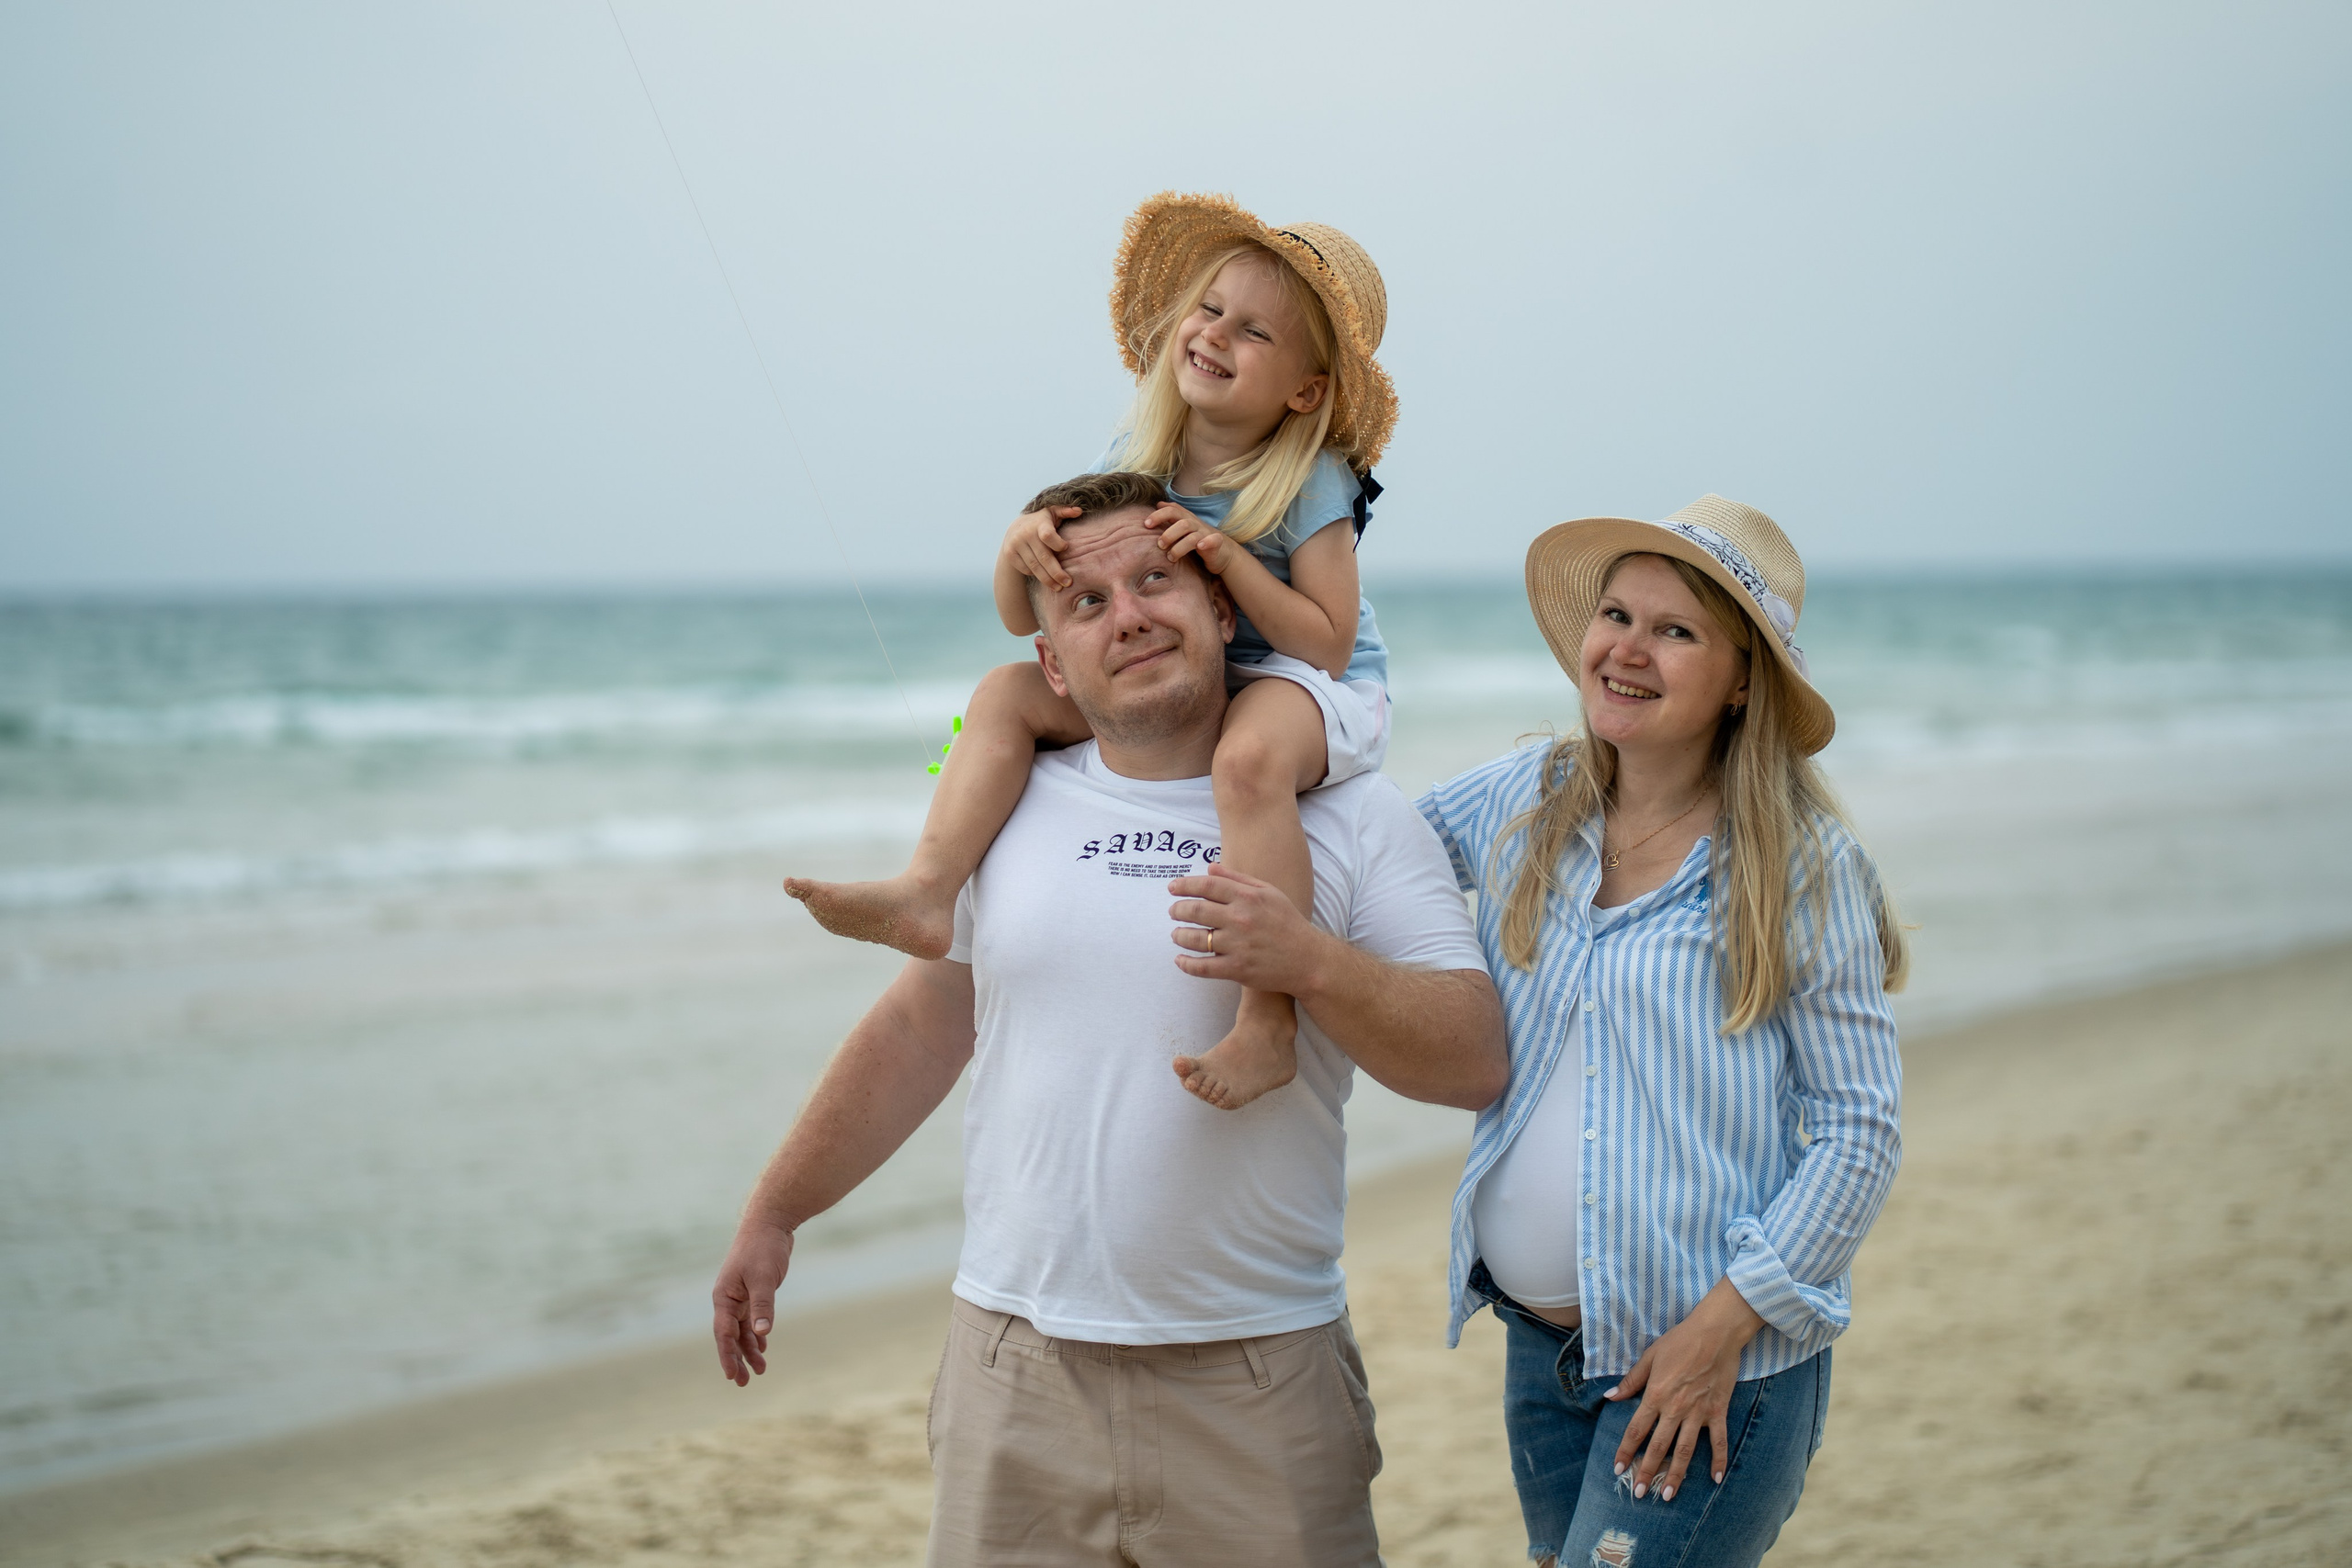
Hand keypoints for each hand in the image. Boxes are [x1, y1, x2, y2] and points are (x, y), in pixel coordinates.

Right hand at [711, 1220, 793, 1385]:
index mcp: (724, 1297)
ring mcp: (740, 1295)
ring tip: (760, 1370)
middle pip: (730, 1336)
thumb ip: (763, 1305)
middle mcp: (728, 1299)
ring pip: (742, 1329)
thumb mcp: (765, 1277)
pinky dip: (757, 1333)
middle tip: (745, 1383)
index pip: (723, 1333)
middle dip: (737, 1359)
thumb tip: (761, 1333)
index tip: (732, 1376)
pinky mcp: (753, 1291)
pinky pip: (751, 1318)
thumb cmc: (763, 1248)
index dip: (727, 1356)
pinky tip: (763, 1345)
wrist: (770, 1223)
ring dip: (750, 1349)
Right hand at [1001, 505, 1081, 589]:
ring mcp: (1016, 544)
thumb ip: (1066, 511)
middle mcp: (1025, 533)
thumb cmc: (1041, 522)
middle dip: (1057, 572)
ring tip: (1059, 587)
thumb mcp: (1052, 513)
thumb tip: (1079, 511)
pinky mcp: (1010, 554)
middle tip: (1068, 583)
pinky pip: (1026, 569)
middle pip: (1044, 557)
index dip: (1058, 544)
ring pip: (1035, 567)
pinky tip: (1045, 579)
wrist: (1014, 529)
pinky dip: (1036, 575)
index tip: (1066, 548)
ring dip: (1048, 579)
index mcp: (1039, 523)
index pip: (1048, 536)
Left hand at [1147, 502, 1231, 573]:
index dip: (1158, 515)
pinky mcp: (1216, 544)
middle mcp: (1195, 524)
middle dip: (1168, 534)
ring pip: (1192, 536)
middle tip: (1159, 544)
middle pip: (1182, 523)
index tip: (1146, 524)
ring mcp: (1206, 534)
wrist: (1222, 551)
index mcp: (1186, 519)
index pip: (1172, 510)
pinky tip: (1200, 546)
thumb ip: (1171, 515)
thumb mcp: (1184, 526)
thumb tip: (1158, 503)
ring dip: (1179, 546)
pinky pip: (1213, 541)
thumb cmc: (1198, 538)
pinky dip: (1206, 542)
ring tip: (1171, 557)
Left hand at [1168, 863, 1327, 994]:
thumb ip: (1238, 879)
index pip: (1207, 885)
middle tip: (1172, 912)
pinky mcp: (1237, 969)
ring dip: (1179, 935)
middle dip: (1178, 910)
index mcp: (1248, 897)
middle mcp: (1241, 919)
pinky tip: (1180, 960)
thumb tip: (1210, 867)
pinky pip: (1203, 967)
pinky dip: (1187, 964)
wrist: (1308, 960)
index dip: (1185, 885)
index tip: (1172, 888)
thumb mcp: (1269, 893)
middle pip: (1196, 910)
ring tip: (1175, 934)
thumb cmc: (1288, 923)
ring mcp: (1238, 945)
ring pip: (1196, 939)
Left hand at [1605, 1277, 1766, 1498]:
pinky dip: (1718, 1460)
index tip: (1618, 1469)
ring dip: (1676, 1475)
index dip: (1626, 1451)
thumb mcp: (1650, 1357)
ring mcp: (1698, 1412)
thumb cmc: (1679, 1341)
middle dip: (1647, 1471)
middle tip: (1639, 1493)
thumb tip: (1611, 1397)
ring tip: (1668, 1495)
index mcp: (1655, 1395)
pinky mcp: (1718, 1411)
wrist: (1715, 1333)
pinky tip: (1715, 1479)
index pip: (1636, 1430)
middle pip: (1658, 1446)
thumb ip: (1631, 1380)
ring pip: (1685, 1450)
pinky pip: (1718, 1440)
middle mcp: (1675, 1408)